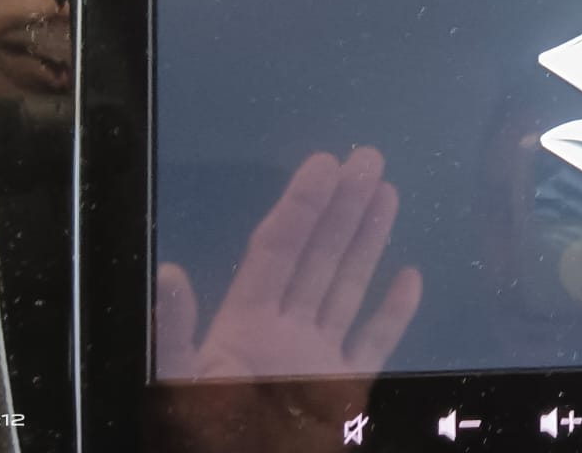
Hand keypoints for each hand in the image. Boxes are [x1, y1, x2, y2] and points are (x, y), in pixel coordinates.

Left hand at [157, 147, 422, 379]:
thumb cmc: (200, 442)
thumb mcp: (174, 393)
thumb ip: (174, 337)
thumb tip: (171, 274)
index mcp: (241, 326)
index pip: (277, 250)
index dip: (302, 205)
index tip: (324, 164)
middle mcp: (281, 333)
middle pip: (317, 256)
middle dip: (343, 207)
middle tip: (368, 158)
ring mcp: (315, 361)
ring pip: (347, 287)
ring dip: (368, 241)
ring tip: (388, 193)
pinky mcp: (342, 393)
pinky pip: (373, 344)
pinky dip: (393, 312)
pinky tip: (410, 277)